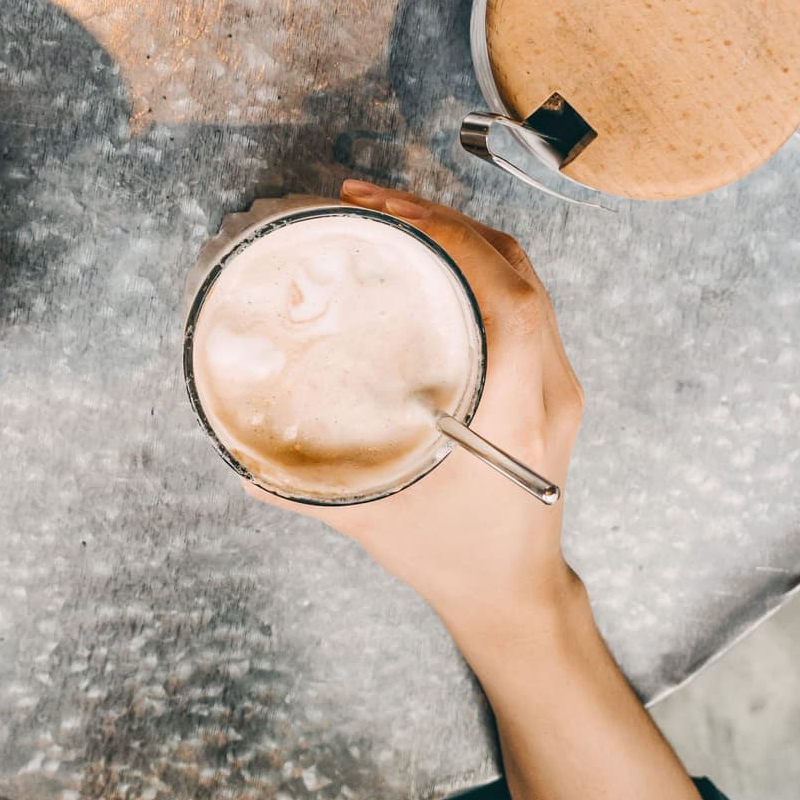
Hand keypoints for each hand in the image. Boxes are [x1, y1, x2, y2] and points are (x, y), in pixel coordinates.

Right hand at [247, 181, 584, 639]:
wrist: (517, 596)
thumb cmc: (456, 561)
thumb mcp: (374, 520)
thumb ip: (307, 490)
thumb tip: (241, 461)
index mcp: (519, 414)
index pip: (510, 299)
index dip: (456, 242)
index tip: (393, 216)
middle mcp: (551, 388)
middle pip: (518, 270)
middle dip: (447, 222)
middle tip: (374, 202)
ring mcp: (558, 384)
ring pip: (527, 279)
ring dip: (464, 238)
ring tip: (396, 218)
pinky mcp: (552, 386)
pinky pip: (526, 303)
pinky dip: (480, 268)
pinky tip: (430, 264)